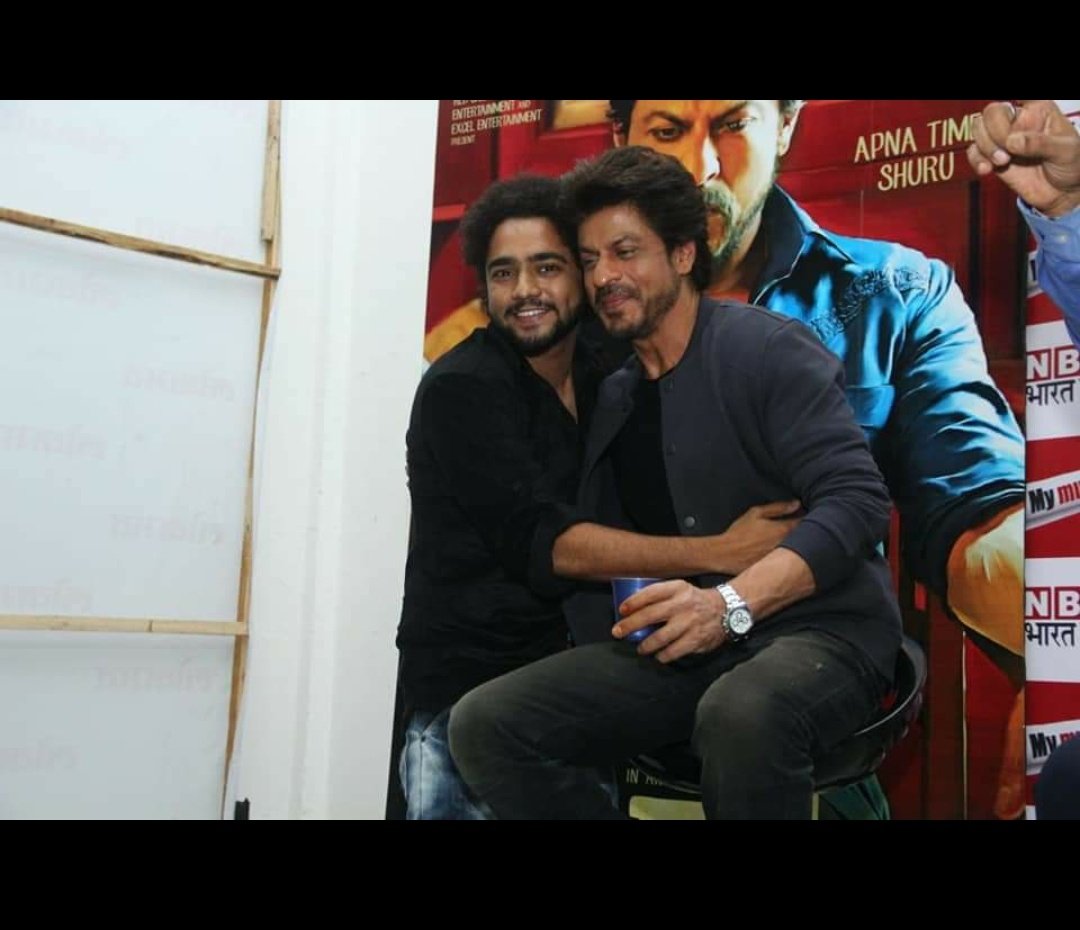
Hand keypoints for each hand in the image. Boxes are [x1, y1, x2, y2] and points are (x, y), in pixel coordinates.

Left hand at [613, 579, 728, 662]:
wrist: (727, 610)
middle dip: (630, 625)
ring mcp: (689, 623)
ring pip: (660, 637)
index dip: (633, 602)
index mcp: (678, 589)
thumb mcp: (681, 589)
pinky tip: (658, 656)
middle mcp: (683, 604)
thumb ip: (661, 595)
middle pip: (650, 615)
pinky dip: (663, 655)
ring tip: (640, 649)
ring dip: (645, 645)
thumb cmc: (695, 600)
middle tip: (618, 632)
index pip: (650, 593)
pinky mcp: (696, 639)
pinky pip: (674, 651)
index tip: (621, 610)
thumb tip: (633, 608)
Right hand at [708, 500, 801, 573]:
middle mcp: (788, 545)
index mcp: (783, 529)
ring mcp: (784, 559)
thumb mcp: (756, 513)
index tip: (808, 515)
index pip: (806, 523)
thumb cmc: (739, 533)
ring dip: (802, 546)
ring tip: (798, 542)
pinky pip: (792, 563)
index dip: (810, 518)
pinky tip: (788, 555)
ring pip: (802, 552)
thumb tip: (796, 503)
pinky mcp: (778, 570)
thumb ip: (778, 508)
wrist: (725, 555)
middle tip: (806, 528)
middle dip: (809, 532)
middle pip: (808, 538)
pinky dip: (794, 558)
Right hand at [967, 100, 1079, 216]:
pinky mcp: (993, 157)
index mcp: (1038, 110)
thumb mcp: (1065, 151)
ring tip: (1002, 162)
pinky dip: (976, 160)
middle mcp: (1018, 121)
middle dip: (994, 133)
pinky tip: (986, 170)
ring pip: (979, 130)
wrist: (1062, 193)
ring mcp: (1003, 139)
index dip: (1010, 103)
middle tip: (1007, 152)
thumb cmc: (1070, 165)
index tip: (1013, 115)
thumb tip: (1011, 142)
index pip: (1018, 97)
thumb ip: (1040, 144)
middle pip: (991, 113)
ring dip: (985, 148)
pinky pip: (974, 152)